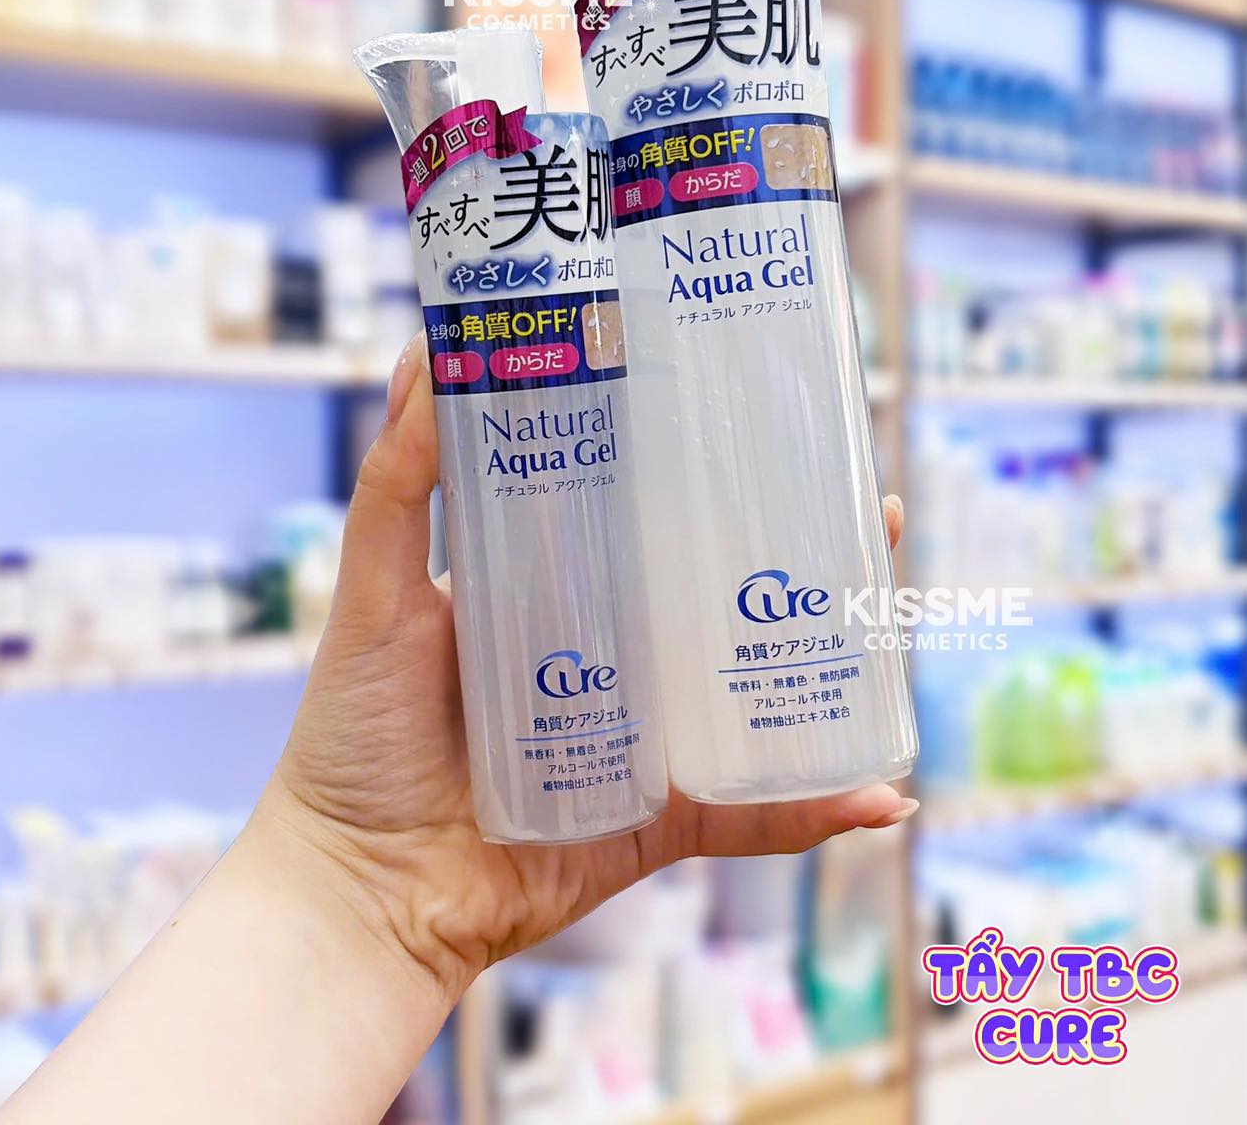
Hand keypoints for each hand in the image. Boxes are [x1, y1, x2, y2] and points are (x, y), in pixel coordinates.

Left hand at [258, 333, 915, 1007]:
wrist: (360, 894)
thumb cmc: (356, 737)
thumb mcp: (377, 593)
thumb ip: (397, 486)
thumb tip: (423, 352)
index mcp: (555, 590)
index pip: (644, 514)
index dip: (706, 471)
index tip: (764, 416)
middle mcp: (610, 656)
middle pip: (718, 593)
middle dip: (796, 552)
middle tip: (861, 501)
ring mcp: (643, 737)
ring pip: (754, 689)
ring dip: (833, 657)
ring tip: (891, 610)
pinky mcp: (658, 819)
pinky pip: (751, 813)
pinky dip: (815, 809)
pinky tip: (884, 794)